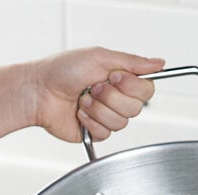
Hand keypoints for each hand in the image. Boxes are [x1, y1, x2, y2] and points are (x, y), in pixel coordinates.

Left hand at [28, 47, 164, 142]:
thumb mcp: (99, 57)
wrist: (38, 92)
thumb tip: (159, 63)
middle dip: (111, 97)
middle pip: (135, 109)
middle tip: (93, 88)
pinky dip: (90, 121)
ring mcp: (107, 116)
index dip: (132, 86)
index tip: (113, 77)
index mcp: (120, 80)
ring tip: (82, 99)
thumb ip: (132, 62)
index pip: (147, 90)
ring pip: (121, 123)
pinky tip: (79, 113)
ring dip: (98, 109)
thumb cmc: (61, 70)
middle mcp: (116, 99)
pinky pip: (106, 133)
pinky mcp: (97, 132)